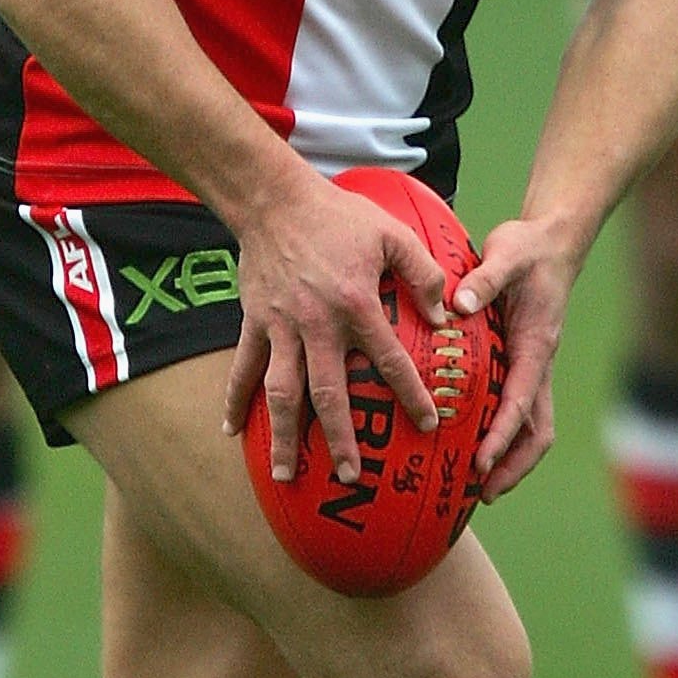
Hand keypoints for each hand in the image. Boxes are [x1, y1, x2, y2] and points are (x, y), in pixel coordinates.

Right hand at [223, 168, 445, 485]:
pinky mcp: (254, 322)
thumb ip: (423, 274)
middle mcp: (318, 325)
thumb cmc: (340, 216)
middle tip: (353, 477)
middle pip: (329, 395)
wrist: (275, 199)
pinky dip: (235, 400)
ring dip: (284, 437)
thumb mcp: (393, 235)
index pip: (390, 361)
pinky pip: (243, 368)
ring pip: (282, 393)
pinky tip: (232, 432)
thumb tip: (444, 316)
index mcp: (357, 306)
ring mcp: (281, 327)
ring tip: (286, 475)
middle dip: (341, 440)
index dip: (411, 394)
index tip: (429, 425)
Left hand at [455, 217, 581, 503]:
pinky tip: (474, 447)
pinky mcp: (523, 364)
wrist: (551, 241)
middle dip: (514, 465)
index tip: (481, 462)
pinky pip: (519, 411)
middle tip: (482, 492)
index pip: (522, 402)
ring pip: (532, 427)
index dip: (502, 436)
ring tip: (480, 487)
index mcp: (536, 345)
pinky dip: (504, 436)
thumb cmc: (527, 249)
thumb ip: (485, 279)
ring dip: (512, 458)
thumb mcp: (506, 254)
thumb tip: (459, 304)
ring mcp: (533, 367)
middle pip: (537, 430)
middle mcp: (539, 364)